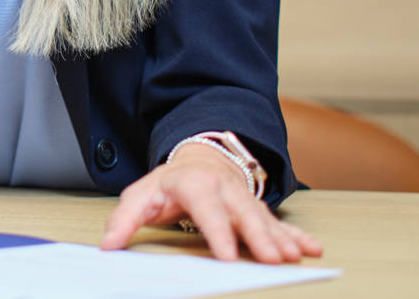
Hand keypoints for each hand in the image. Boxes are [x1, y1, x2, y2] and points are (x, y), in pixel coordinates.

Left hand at [100, 143, 323, 263]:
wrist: (198, 159)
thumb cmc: (168, 184)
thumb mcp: (140, 196)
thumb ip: (123, 220)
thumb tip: (107, 245)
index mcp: (192, 184)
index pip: (206, 208)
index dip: (218, 232)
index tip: (229, 257)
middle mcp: (223, 188)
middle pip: (242, 213)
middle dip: (259, 236)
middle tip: (273, 260)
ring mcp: (243, 197)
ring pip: (264, 218)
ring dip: (282, 238)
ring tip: (296, 256)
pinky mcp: (257, 208)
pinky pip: (279, 222)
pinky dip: (296, 235)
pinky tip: (311, 249)